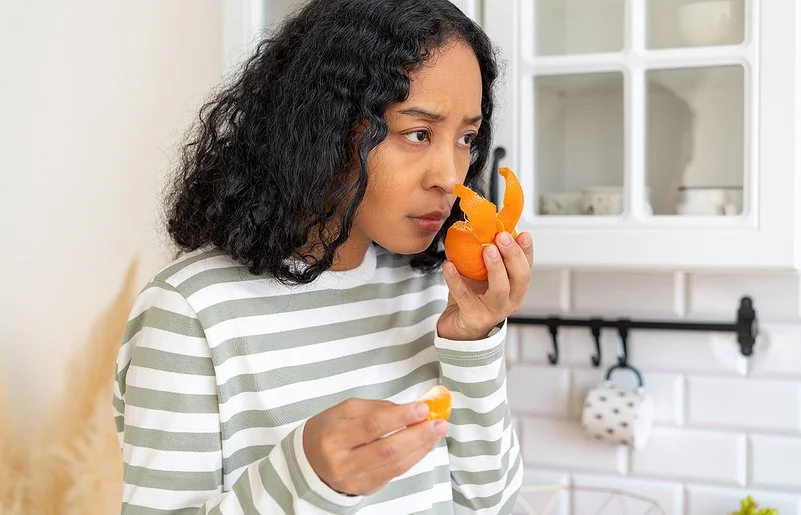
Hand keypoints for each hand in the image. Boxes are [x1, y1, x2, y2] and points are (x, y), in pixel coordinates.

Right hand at [303, 398, 447, 495]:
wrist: (309, 462)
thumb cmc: (328, 431)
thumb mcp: (343, 411)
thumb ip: (376, 408)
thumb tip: (409, 408)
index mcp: (333, 437)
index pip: (372, 426)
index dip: (400, 417)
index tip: (422, 408)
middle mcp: (342, 463)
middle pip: (387, 449)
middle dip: (417, 435)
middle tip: (438, 422)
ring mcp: (354, 481)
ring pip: (395, 465)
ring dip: (421, 447)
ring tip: (437, 432)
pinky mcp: (365, 490)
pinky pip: (395, 473)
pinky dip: (413, 458)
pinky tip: (424, 445)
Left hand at [438, 231, 533, 339]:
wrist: (458, 326)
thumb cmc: (473, 296)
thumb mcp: (483, 274)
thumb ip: (486, 254)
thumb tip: (479, 226)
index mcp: (516, 287)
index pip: (527, 266)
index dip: (526, 250)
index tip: (523, 233)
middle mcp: (510, 300)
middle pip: (520, 277)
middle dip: (513, 255)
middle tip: (502, 236)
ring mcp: (494, 311)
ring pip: (500, 290)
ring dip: (495, 267)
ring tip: (487, 249)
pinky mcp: (474, 317)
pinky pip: (465, 296)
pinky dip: (456, 280)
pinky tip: (449, 266)